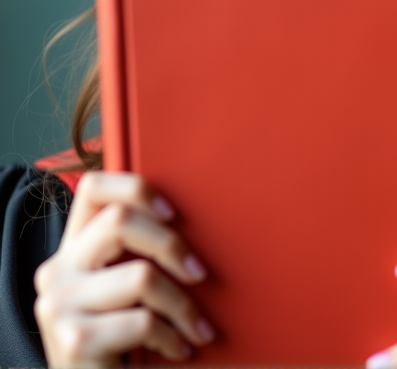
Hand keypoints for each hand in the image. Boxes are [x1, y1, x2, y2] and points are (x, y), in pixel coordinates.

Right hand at [34, 171, 215, 367]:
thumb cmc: (120, 342)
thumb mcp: (122, 290)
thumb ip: (133, 253)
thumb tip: (182, 217)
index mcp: (71, 250)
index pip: (93, 188)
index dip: (135, 188)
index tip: (173, 213)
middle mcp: (56, 271)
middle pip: (119, 221)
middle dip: (170, 244)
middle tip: (199, 273)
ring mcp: (59, 306)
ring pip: (141, 275)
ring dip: (182, 305)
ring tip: (195, 327)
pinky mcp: (74, 341)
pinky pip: (143, 321)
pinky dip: (173, 336)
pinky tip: (178, 349)